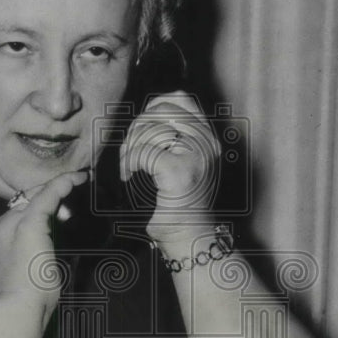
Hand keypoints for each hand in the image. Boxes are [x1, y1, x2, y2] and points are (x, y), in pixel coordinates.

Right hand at [0, 170, 88, 314]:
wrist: (15, 309)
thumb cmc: (23, 304)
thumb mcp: (22, 278)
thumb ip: (28, 261)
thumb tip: (45, 259)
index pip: (13, 220)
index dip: (32, 213)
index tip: (51, 214)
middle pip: (21, 206)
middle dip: (42, 200)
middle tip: (66, 198)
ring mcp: (10, 224)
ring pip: (32, 200)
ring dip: (52, 193)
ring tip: (75, 184)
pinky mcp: (28, 223)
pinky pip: (47, 196)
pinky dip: (62, 185)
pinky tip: (77, 179)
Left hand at [120, 91, 220, 242]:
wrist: (189, 238)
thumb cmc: (178, 204)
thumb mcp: (180, 161)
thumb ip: (171, 137)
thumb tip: (143, 116)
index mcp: (208, 137)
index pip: (180, 98)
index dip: (151, 108)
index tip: (140, 130)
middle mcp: (207, 142)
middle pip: (162, 110)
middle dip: (137, 127)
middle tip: (129, 151)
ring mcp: (197, 155)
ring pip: (151, 130)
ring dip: (130, 147)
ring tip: (128, 166)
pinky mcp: (181, 171)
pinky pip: (144, 152)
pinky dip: (129, 162)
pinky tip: (129, 176)